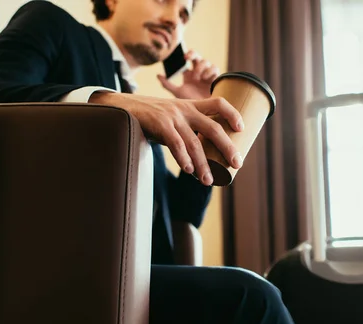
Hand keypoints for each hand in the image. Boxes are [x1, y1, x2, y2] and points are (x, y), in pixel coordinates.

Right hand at [89, 92, 243, 185]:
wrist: (120, 106)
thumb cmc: (147, 118)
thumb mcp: (170, 118)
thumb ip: (184, 132)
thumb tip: (197, 158)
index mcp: (189, 105)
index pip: (218, 103)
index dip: (233, 114)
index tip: (242, 128)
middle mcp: (184, 109)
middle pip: (213, 127)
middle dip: (227, 146)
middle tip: (237, 163)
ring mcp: (172, 117)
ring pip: (194, 142)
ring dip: (203, 164)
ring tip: (208, 180)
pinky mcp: (159, 124)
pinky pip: (175, 143)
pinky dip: (183, 158)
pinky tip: (189, 171)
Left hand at [157, 50, 219, 99]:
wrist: (204, 113)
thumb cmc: (191, 103)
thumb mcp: (178, 93)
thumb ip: (167, 84)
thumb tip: (157, 75)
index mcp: (189, 73)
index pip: (188, 59)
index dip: (186, 54)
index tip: (182, 57)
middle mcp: (199, 72)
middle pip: (197, 56)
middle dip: (193, 55)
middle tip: (187, 59)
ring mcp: (208, 75)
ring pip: (206, 62)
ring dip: (200, 67)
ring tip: (197, 78)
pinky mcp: (216, 79)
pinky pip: (215, 69)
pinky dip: (210, 71)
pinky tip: (205, 78)